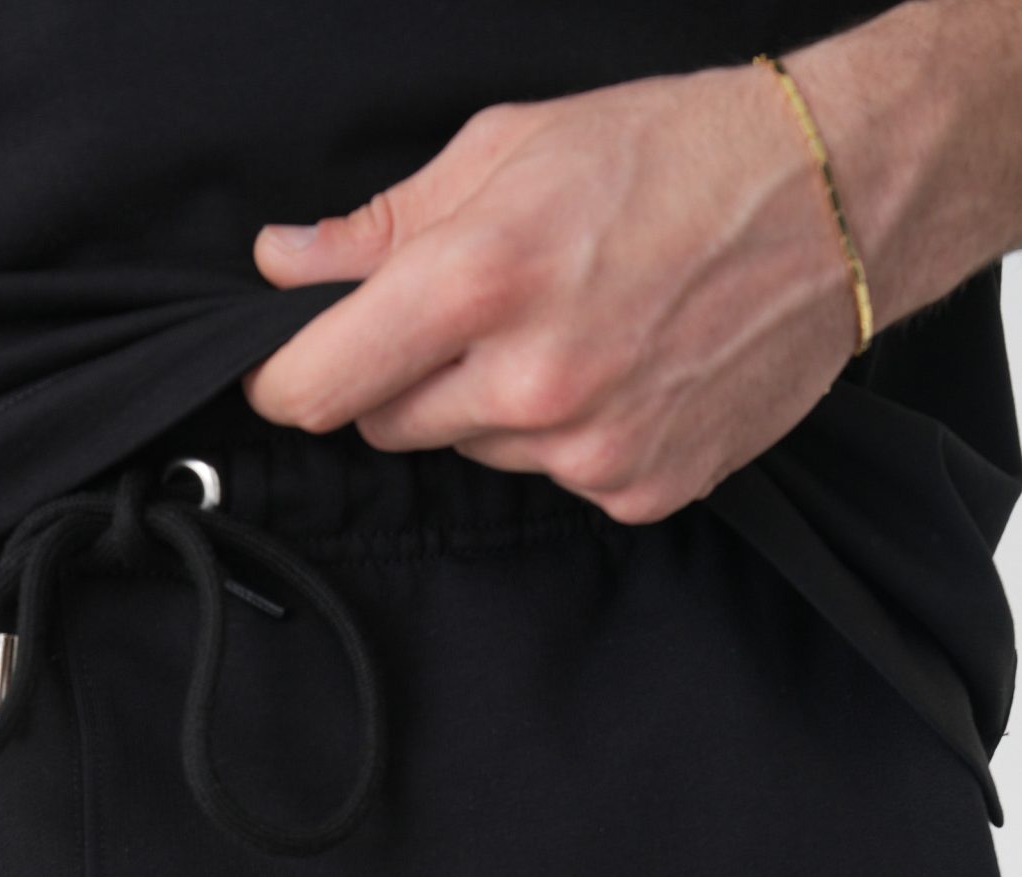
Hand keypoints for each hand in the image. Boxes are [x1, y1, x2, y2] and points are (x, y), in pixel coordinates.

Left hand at [245, 62, 861, 522]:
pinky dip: (568, 435)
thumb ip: (382, 224)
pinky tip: (621, 369)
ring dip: (490, 405)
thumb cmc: (670, 154)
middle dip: (401, 377)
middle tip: (473, 313)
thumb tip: (284, 265)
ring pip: (473, 452)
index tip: (281, 369)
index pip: (317, 384)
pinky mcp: (638, 489)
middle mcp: (527, 382)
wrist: (833, 201)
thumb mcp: (510, 149)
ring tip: (572, 326)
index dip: (282, 379)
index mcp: (477, 282)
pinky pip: (555, 478)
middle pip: (387, 425)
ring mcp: (587, 448)